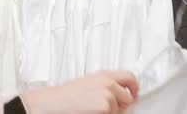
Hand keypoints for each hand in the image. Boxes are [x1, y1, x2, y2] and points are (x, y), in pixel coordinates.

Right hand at [21, 71, 138, 113]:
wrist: (52, 103)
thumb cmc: (64, 97)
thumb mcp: (86, 84)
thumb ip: (104, 86)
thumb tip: (117, 95)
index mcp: (102, 75)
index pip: (130, 77)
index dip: (135, 88)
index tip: (134, 94)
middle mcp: (107, 82)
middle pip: (130, 96)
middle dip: (125, 104)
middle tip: (115, 108)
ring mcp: (108, 94)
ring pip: (122, 110)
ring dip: (112, 112)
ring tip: (93, 110)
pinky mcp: (106, 107)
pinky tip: (91, 112)